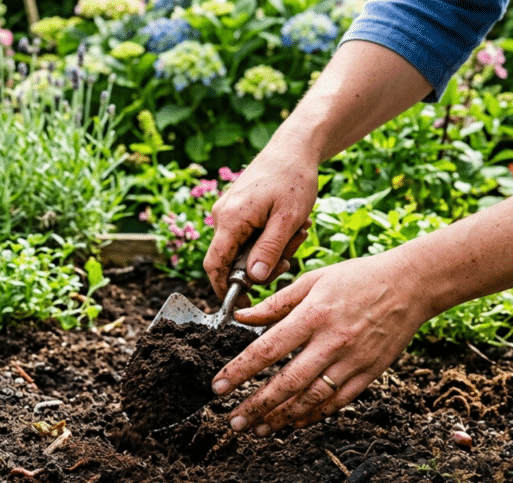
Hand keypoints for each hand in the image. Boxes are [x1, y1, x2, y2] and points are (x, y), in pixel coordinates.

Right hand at [204, 149, 318, 300]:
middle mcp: (222, 216)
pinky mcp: (237, 209)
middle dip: (260, 267)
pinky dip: (267, 238)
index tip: (242, 304)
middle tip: (290, 260)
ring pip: (242, 248)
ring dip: (269, 250)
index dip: (223, 289)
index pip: (215, 265)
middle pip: (231, 260)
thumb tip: (254, 279)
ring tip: (297, 234)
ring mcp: (228, 211)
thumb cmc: (294, 179)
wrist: (294, 148)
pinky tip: (288, 227)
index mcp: (230, 220)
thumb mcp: (288, 220)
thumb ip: (269, 250)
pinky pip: (247, 235)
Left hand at [211, 250, 434, 434]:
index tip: (218, 387)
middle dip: (256, 405)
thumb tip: (241, 317)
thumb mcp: (313, 281)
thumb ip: (276, 303)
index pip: (267, 349)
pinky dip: (313, 415)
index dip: (240, 371)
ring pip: (311, 399)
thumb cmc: (358, 278)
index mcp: (313, 316)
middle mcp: (331, 342)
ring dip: (281, 417)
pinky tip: (294, 422)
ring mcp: (352, 361)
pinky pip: (337, 402)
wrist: (411, 285)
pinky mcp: (368, 374)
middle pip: (287, 383)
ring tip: (258, 428)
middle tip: (233, 421)